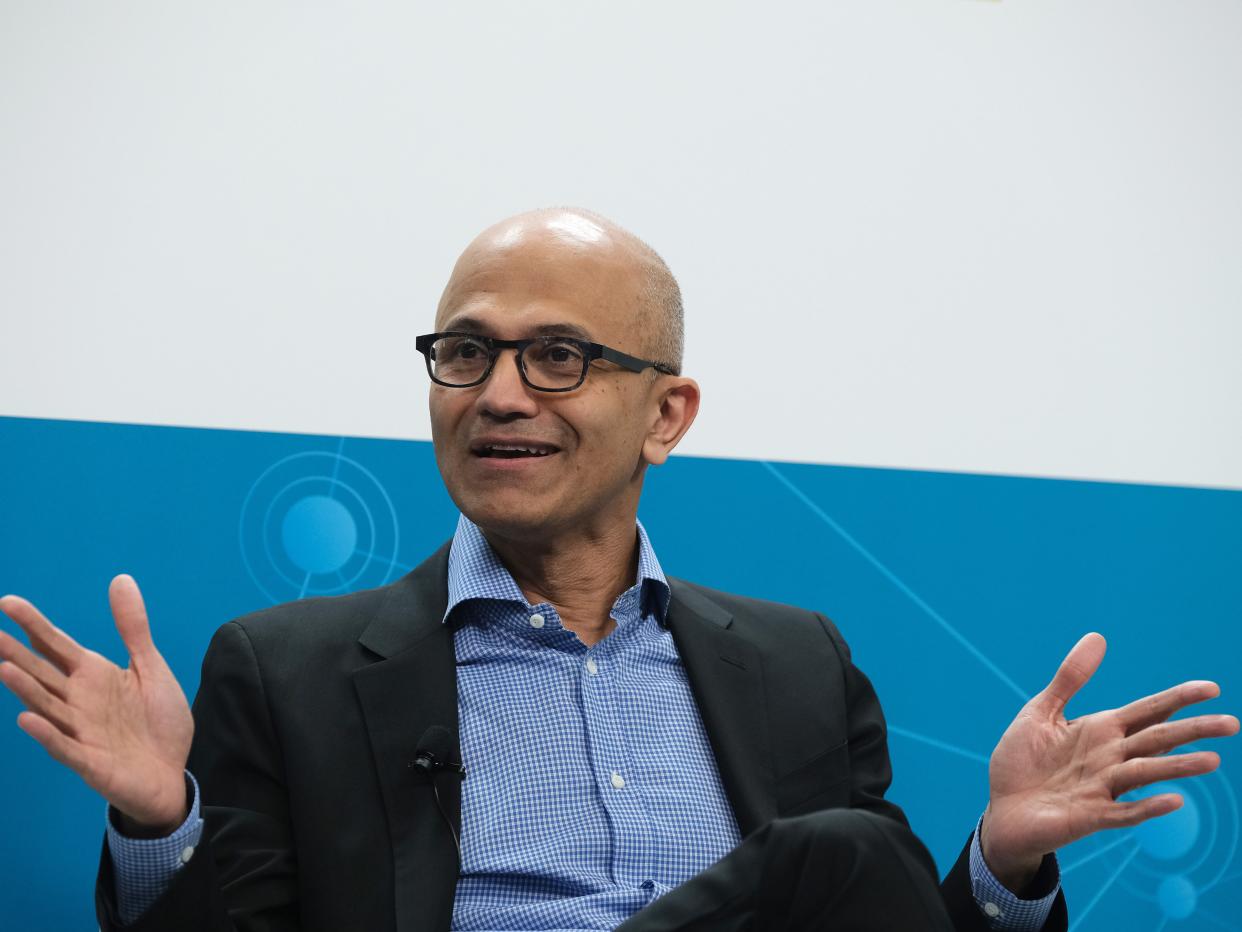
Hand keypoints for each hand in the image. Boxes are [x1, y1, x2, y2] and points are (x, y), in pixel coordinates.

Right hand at [0, 575, 193, 832]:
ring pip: (46, 707)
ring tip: (3, 668)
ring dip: (25, 689)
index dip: (34, 624)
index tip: (8, 602)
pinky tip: (27, 719)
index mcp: (93, 676)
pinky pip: (65, 747)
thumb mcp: (150, 667)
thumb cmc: (157, 722)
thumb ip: (133, 628)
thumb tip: (120, 579)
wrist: (172, 774)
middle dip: (15, 654)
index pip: (56, 645)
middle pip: (41, 673)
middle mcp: (79, 701)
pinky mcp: (90, 762)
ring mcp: (80, 731)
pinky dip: (47, 734)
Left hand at [981, 632, 1238, 892]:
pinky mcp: (1090, 816)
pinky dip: (1148, 806)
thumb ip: (1070, 679)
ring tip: (1212, 760)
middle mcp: (1110, 758)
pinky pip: (1124, 812)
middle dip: (1193, 731)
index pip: (1148, 711)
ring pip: (1147, 773)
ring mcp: (1103, 788)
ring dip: (1178, 766)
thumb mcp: (1041, 712)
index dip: (1177, 699)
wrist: (1000, 809)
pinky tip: (1174, 800)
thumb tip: (1099, 637)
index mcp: (1101, 731)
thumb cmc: (1022, 761)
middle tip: (1232, 724)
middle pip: (1157, 739)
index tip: (1212, 688)